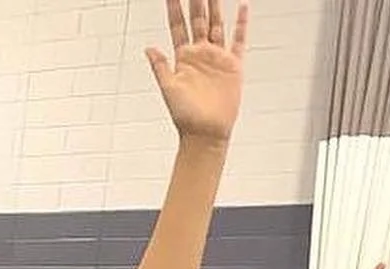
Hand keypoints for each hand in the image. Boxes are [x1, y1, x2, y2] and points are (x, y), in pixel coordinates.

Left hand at [147, 0, 248, 144]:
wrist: (205, 134)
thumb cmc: (185, 117)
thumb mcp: (168, 89)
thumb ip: (160, 66)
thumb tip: (148, 48)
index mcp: (183, 58)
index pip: (178, 25)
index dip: (174, 8)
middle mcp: (200, 54)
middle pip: (199, 19)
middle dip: (196, 0)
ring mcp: (217, 58)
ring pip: (217, 24)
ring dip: (216, 6)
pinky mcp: (233, 66)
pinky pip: (239, 41)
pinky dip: (242, 24)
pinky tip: (242, 8)